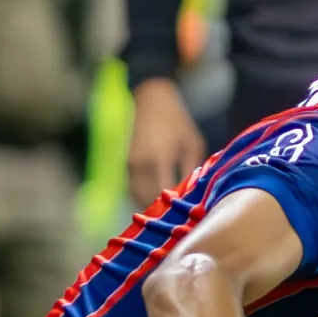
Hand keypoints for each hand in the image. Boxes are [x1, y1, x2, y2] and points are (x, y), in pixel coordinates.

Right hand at [125, 76, 205, 207]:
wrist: (150, 100)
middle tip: (177, 216)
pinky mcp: (125, 163)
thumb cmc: (177, 121)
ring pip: (137, 196)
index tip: (186, 212)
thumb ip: (191, 171)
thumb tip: (192, 196)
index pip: (163, 194)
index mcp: (158, 158)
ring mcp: (129, 164)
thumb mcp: (191, 144)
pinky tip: (157, 197)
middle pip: (147, 199)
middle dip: (160, 210)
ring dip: (150, 204)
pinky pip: (133, 187)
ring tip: (167, 210)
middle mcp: (139, 163)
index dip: (173, 206)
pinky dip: (143, 195)